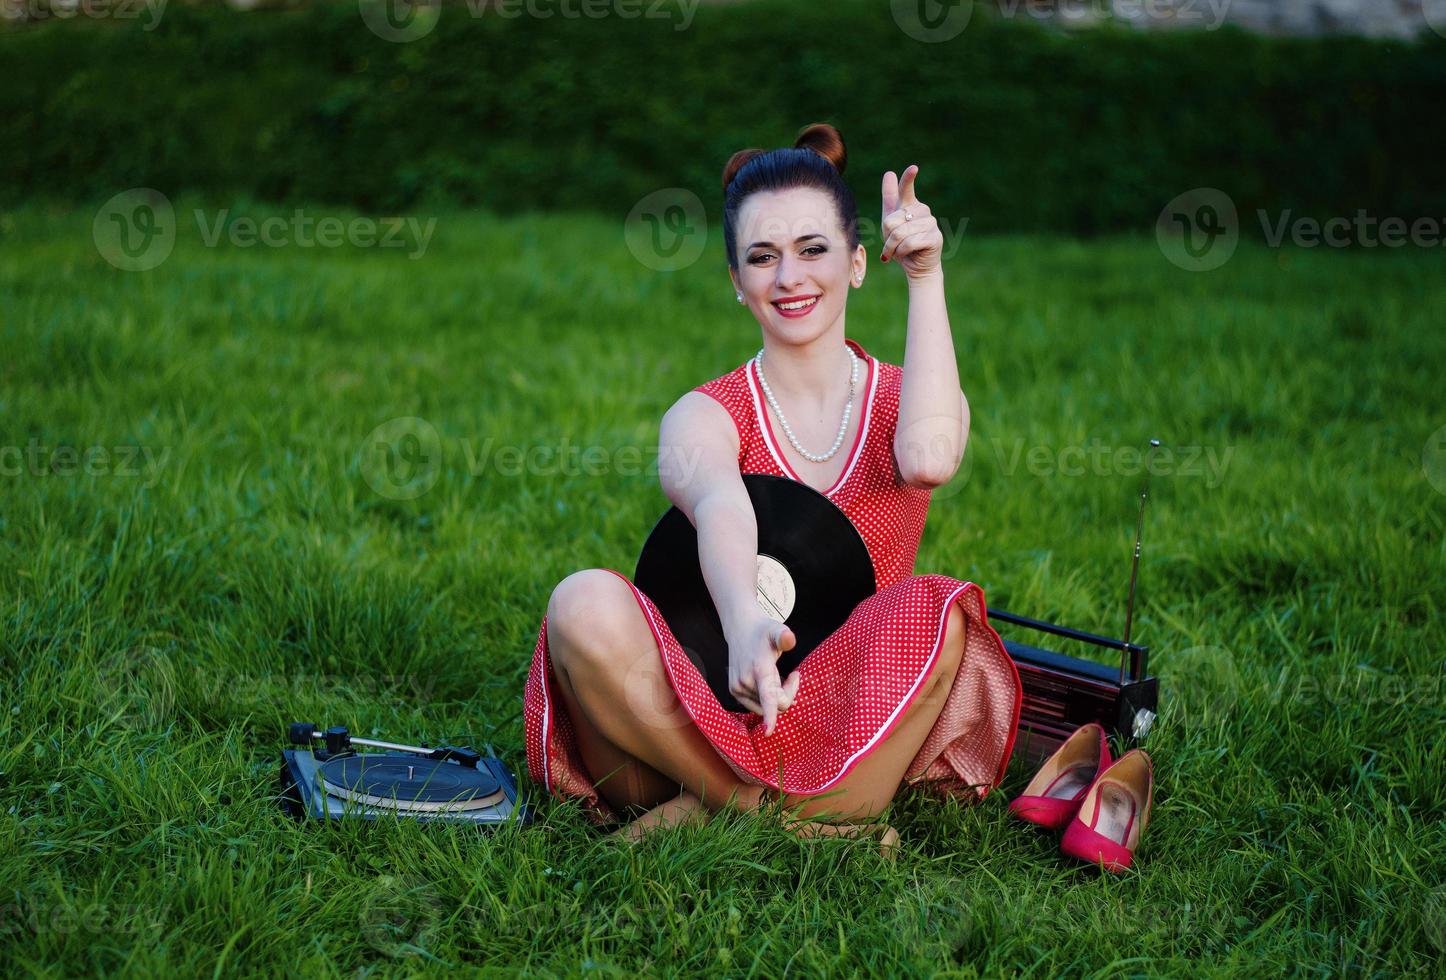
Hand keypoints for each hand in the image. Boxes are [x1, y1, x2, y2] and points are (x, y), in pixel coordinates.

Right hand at [725, 615, 800, 734]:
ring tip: (779, 675)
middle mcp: (746, 682)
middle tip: (794, 675)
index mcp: (759, 669)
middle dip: (789, 694)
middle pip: (776, 704)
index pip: (767, 697)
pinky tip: (768, 681)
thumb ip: (784, 636)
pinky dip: (767, 698)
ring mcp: (738, 688)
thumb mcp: (776, 629)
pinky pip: (758, 705)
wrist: (740, 629)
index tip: (769, 732)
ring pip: (767, 707)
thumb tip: (789, 639)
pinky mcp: (735, 692)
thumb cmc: (762, 631)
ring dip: (777, 696)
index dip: (770, 716)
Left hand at [880, 164, 943, 280]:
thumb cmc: (902, 244)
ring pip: (900, 233)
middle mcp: (923, 211)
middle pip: (891, 220)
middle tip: (892, 245)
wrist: (916, 266)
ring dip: (893, 247)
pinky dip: (902, 252)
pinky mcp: (934, 237)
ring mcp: (931, 223)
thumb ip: (889, 200)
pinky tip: (906, 255)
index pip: (906, 189)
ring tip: (897, 252)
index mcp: (911, 206)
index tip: (913, 168)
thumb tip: (889, 172)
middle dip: (887, 237)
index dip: (908, 179)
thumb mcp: (889, 223)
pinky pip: (909, 242)